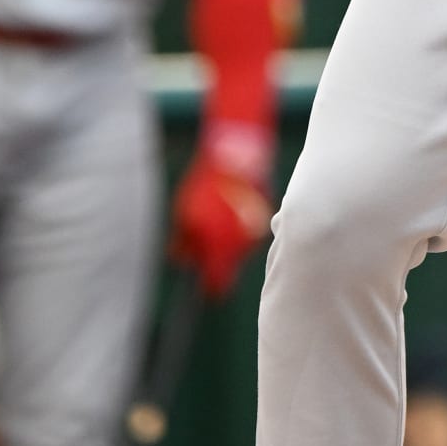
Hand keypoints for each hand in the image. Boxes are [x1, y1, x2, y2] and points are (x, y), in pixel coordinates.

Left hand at [171, 143, 272, 298]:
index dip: (210, 288)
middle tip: (205, 244)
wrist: (237, 157)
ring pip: (242, 248)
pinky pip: (252, 230)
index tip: (204, 288)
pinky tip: (234, 209)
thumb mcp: (184, 215)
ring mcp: (257, 231)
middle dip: (220, 260)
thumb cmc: (207, 187)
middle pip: (231, 266)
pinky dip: (243, 226)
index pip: (217, 285)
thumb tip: (180, 259)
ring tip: (220, 220)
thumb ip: (182, 242)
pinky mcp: (266, 216)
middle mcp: (243, 246)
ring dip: (232, 242)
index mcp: (222, 251)